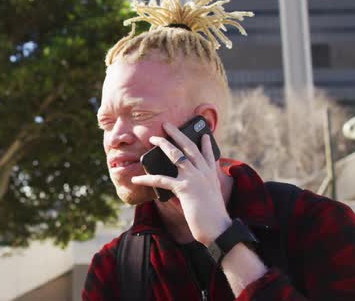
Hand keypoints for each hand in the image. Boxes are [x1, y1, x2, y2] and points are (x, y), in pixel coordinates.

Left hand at [131, 122, 230, 244]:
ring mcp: (195, 178)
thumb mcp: (211, 198)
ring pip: (176, 155)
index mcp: (211, 175)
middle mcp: (204, 172)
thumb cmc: (213, 217)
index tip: (204, 133)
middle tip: (167, 125)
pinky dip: (147, 179)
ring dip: (163, 145)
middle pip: (189, 147)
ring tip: (152, 139)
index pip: (208, 154)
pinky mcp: (185, 188)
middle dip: (177, 134)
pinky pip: (162, 179)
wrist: (219, 229)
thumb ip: (202, 188)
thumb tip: (187, 186)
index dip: (205, 143)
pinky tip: (136, 179)